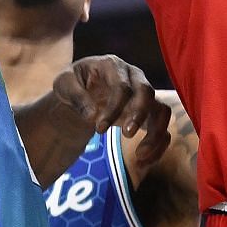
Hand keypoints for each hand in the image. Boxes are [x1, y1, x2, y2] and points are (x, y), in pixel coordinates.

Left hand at [51, 55, 172, 169]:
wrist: (82, 89)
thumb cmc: (74, 83)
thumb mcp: (64, 84)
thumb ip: (76, 96)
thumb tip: (91, 115)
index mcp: (113, 66)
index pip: (122, 86)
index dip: (114, 108)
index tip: (98, 129)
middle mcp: (134, 76)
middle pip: (147, 92)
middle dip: (139, 114)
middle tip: (126, 135)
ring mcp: (144, 94)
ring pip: (163, 110)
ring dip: (156, 133)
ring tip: (140, 155)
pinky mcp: (149, 112)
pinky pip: (163, 127)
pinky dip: (158, 145)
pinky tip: (143, 160)